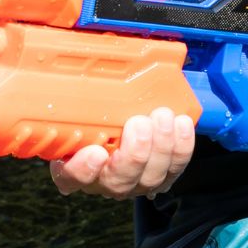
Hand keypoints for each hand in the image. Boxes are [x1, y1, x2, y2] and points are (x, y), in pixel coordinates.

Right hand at [49, 107, 194, 198]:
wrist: (121, 124)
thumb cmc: (93, 116)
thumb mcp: (76, 109)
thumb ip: (73, 99)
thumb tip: (66, 66)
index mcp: (73, 166)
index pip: (70, 177)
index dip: (83, 169)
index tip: (95, 152)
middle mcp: (103, 181)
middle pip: (117, 181)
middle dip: (134, 154)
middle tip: (139, 123)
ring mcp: (135, 181)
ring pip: (150, 177)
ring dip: (160, 146)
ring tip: (162, 117)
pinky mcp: (161, 176)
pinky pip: (175, 168)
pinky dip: (181, 147)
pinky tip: (180, 124)